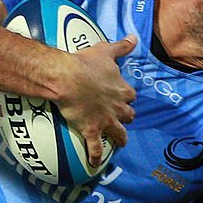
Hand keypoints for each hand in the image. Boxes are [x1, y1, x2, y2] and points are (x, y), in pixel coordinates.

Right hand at [56, 35, 137, 164]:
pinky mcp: (92, 130)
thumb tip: (134, 37)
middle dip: (126, 116)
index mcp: (122, 89)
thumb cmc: (86, 63)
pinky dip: (95, 157)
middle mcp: (117, 107)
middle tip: (122, 118)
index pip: (130, 95)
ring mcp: (105, 120)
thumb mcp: (106, 51)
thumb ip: (122, 47)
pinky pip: (95, 148)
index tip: (123, 96)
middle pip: (128, 114)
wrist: (68, 78)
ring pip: (118, 133)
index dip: (127, 96)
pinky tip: (94, 165)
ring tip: (120, 144)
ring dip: (120, 139)